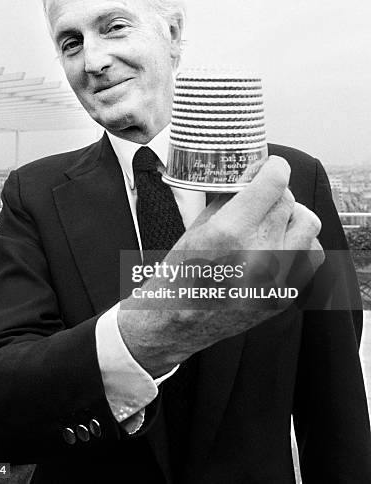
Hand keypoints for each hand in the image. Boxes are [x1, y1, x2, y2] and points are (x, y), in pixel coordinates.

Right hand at [118, 156, 323, 375]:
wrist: (176, 320)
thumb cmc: (181, 271)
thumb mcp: (198, 225)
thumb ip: (230, 198)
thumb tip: (253, 176)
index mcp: (231, 232)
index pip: (275, 182)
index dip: (274, 167)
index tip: (270, 166)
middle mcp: (259, 254)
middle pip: (288, 201)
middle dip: (274, 193)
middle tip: (260, 196)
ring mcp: (276, 279)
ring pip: (308, 224)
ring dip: (292, 216)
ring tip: (272, 221)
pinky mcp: (285, 295)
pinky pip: (310, 255)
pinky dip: (299, 243)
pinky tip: (279, 244)